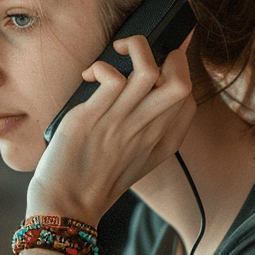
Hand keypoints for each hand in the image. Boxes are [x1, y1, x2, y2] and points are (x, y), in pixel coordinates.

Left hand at [30, 32, 194, 223]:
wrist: (67, 206)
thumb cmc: (97, 177)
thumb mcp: (136, 158)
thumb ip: (148, 128)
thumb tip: (146, 88)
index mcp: (162, 142)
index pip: (188, 98)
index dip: (179, 74)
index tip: (162, 64)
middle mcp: (147, 131)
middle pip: (181, 82)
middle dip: (168, 55)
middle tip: (141, 57)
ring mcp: (120, 124)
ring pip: (148, 69)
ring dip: (135, 47)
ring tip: (117, 51)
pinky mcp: (90, 119)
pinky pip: (110, 79)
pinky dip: (101, 67)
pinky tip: (90, 75)